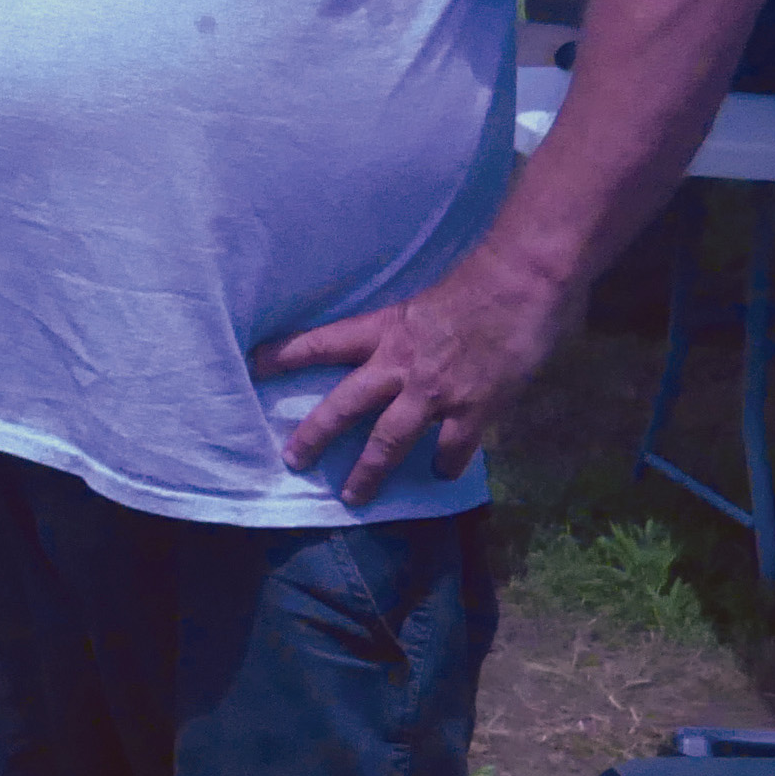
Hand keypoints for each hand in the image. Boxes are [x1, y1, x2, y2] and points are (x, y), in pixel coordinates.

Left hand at [255, 248, 568, 503]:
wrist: (521, 282)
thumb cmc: (478, 280)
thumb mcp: (422, 302)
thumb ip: (406, 331)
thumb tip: (400, 349)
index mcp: (383, 330)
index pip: (320, 343)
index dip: (284, 356)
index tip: (253, 367)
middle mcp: (398, 364)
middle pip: (344, 406)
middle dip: (314, 435)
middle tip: (292, 460)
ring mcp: (434, 391)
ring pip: (388, 441)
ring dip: (369, 472)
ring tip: (353, 495)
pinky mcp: (473, 409)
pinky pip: (451, 448)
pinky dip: (445, 465)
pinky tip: (441, 474)